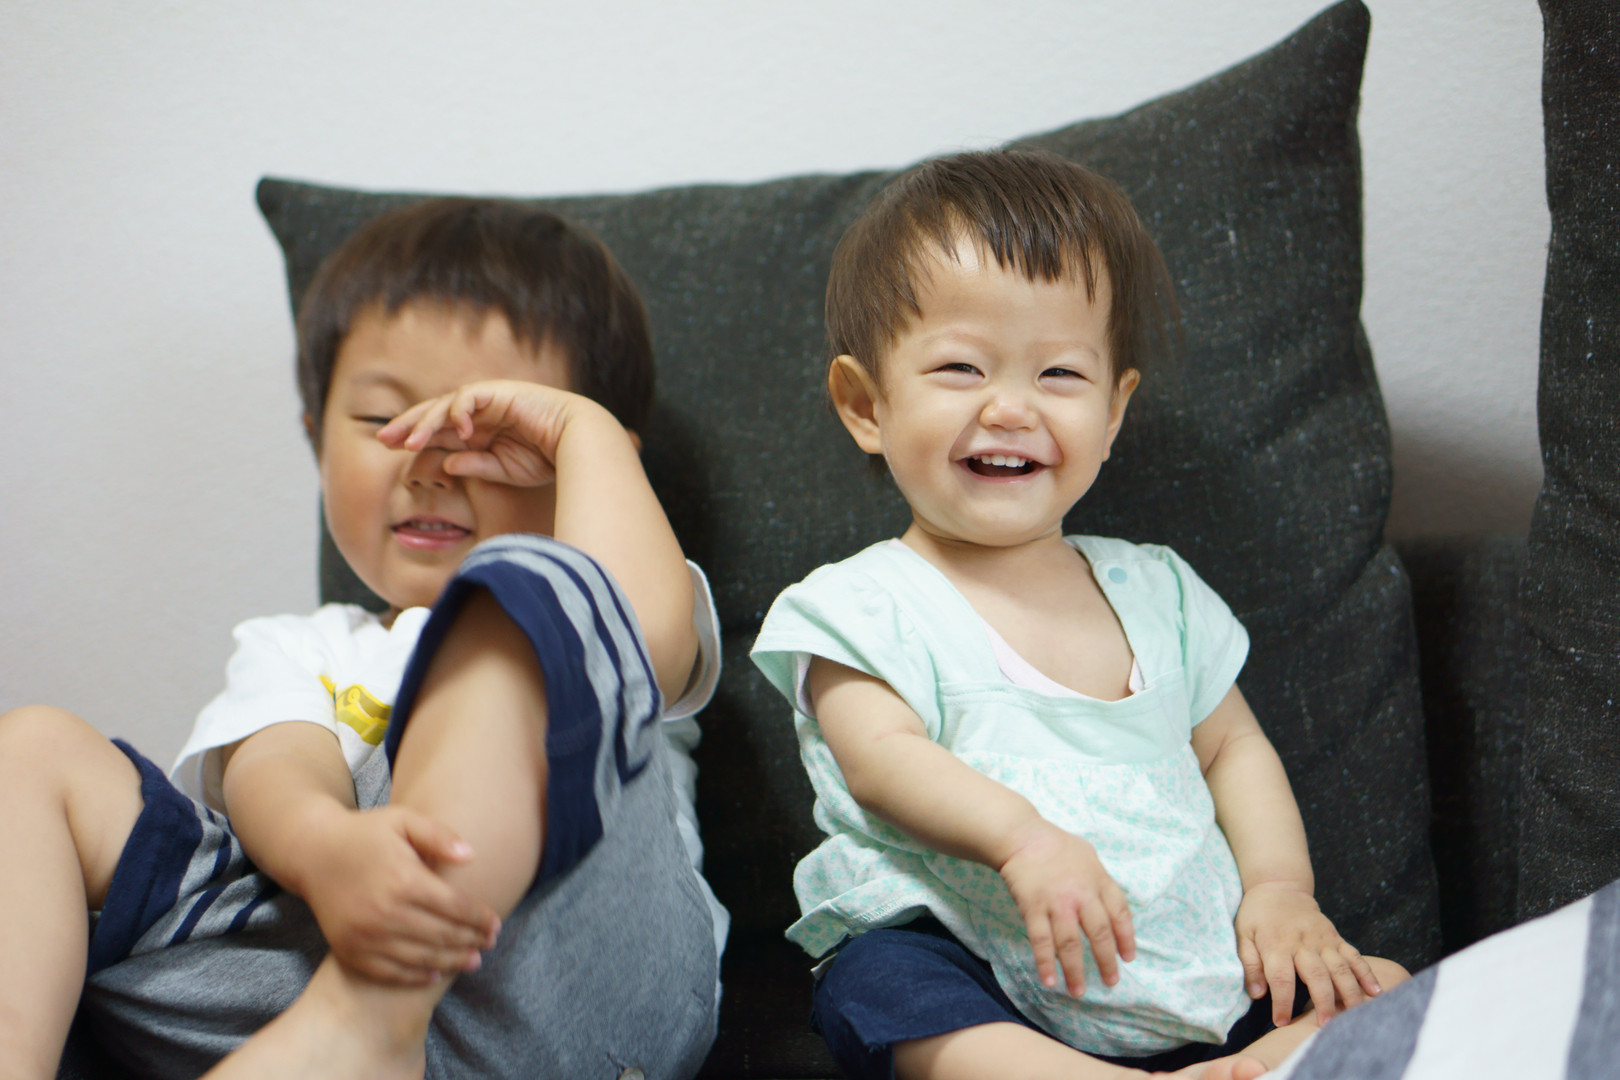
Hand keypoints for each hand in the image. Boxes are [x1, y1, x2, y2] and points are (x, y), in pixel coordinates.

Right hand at [298, 804, 500, 985]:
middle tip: (490, 943)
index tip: (496, 924)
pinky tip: (435, 973)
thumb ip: (439, 835)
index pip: (455, 907)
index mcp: (404, 880)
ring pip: (421, 958)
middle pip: (442, 935)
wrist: (313, 853)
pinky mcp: (349, 950)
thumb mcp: (403, 820)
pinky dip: (415, 977)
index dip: (480, 919)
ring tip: (472, 961)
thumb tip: (471, 855)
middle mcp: (386, 912)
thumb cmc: (366, 833)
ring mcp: (366, 936)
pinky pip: (389, 972)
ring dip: (451, 962)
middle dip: (471, 941)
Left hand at [378, 379, 594, 488]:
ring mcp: (489, 399)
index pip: (440, 430)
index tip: (393, 450)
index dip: (416, 437)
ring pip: (446, 405)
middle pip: (435, 413)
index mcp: (481, 430)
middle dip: (408, 424)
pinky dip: (458, 413)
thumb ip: (475, 466)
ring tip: (409, 442)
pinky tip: (456, 432)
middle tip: (384, 439)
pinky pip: (468, 398)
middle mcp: (480, 412)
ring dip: (426, 422)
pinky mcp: (498, 391)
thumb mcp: (504, 470)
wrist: (580, 443)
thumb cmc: (548, 458)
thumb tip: (447, 465)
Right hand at [998, 821, 1134, 996]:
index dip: (1126, 938)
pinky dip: (1045, 962)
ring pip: (1070, 943)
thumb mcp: (1089, 856)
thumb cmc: (1057, 845)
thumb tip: (1111, 905)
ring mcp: (1057, 903)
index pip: (1120, 913)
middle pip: (1099, 933)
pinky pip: (1041, 940)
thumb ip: (1101, 881)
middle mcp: (1081, 895)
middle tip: (1110, 982)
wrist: (1022, 837)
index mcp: (1099, 880)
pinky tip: (1049, 980)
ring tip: (1078, 992)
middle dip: (1106, 961)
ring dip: (1075, 970)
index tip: (1128, 958)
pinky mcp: (1033, 908)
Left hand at [1234, 882, 1380, 1026]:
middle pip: (1317, 975)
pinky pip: (1354, 956)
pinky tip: (1375, 992)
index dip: (1282, 1002)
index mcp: (1277, 944)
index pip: (1281, 978)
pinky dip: (1366, 973)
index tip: (1282, 1021)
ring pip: (1340, 968)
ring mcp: (1323, 940)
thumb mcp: (1243, 935)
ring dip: (1349, 992)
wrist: (1280, 888)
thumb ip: (1249, 963)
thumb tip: (1257, 994)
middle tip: (1325, 1025)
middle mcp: (1303, 943)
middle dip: (1323, 1002)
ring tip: (1354, 1014)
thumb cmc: (1258, 915)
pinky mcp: (1336, 938)